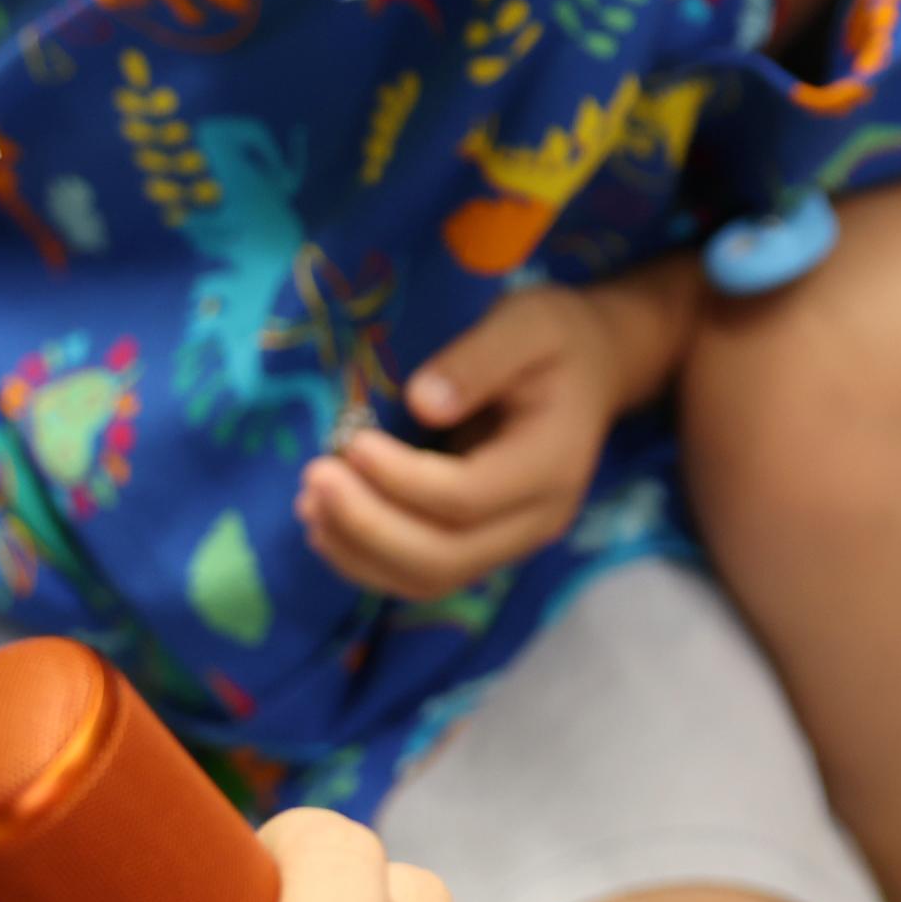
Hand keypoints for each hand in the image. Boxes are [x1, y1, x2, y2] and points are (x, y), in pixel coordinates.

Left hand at [300, 262, 693, 600]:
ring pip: (428, 577)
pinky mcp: (486, 544)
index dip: (400, 480)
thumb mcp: (527, 324)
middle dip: (368, 526)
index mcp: (553, 463)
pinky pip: (423, 573)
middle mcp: (538, 518)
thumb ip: (479, 359)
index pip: (467, 497)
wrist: (592, 369)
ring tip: (308, 502)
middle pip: (445, 556)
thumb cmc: (556, 340)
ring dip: (359, 550)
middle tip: (313, 478)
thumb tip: (421, 402)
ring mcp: (513, 540)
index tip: (351, 440)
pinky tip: (327, 524)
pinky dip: (368, 559)